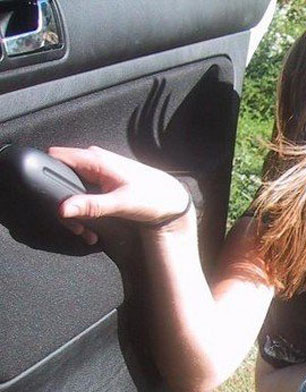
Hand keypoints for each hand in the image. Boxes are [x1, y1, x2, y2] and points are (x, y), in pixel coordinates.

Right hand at [49, 146, 191, 243]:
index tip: (54, 202)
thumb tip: (63, 209)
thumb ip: (91, 205)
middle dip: (64, 205)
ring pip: (72, 189)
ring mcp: (98, 170)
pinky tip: (94, 229)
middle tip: (77, 228)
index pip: (56, 157)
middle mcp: (94, 160)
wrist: (171, 200)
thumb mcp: (120, 203)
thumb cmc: (151, 197)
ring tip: (87, 232)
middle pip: (62, 177)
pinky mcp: (103, 182)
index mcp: (95, 159)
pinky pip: (84, 194)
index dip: (48, 175)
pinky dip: (85, 211)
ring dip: (76, 213)